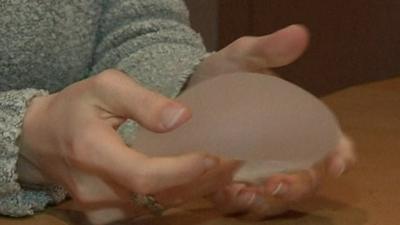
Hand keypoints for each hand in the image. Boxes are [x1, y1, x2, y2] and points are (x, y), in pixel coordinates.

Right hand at [18, 69, 236, 221]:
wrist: (41, 140)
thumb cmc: (76, 107)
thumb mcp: (106, 87)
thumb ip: (142, 102)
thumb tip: (182, 118)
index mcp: (91, 152)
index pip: (143, 175)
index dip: (181, 170)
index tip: (213, 157)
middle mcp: (95, 190)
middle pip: (157, 197)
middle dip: (199, 182)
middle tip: (231, 163)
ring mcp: (98, 210)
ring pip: (157, 208)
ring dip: (192, 191)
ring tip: (221, 171)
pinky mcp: (103, 218)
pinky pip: (148, 212)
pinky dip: (175, 198)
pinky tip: (195, 182)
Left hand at [191, 24, 355, 218]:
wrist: (189, 88)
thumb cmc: (225, 72)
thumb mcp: (245, 57)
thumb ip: (268, 49)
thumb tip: (298, 34)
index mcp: (297, 124)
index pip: (330, 144)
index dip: (340, 156)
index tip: (337, 162)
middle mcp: (282, 152)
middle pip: (305, 179)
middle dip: (296, 187)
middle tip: (276, 184)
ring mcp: (257, 168)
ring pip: (273, 197)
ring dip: (265, 202)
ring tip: (246, 194)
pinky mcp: (231, 179)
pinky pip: (240, 199)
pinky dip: (237, 201)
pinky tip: (225, 194)